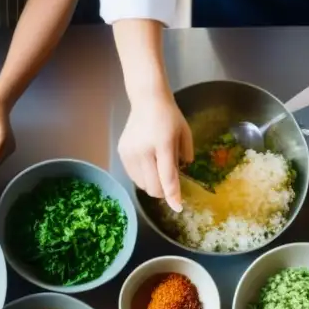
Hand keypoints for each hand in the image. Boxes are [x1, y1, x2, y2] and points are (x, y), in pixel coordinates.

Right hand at [118, 94, 192, 211]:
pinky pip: (133, 176)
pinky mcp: (122, 153)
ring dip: (152, 184)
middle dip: (163, 191)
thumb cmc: (170, 117)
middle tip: (169, 184)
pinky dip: (143, 177)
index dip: (173, 196)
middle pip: (153, 186)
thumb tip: (178, 179)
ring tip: (158, 170)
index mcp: (163, 144)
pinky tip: (148, 165)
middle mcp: (143, 151)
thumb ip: (185, 157)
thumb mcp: (185, 134)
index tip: (178, 207)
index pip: (167, 177)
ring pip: (142, 184)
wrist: (147, 100)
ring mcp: (130, 153)